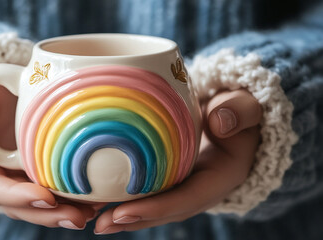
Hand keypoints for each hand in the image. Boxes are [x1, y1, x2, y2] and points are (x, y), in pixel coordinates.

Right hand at [0, 84, 100, 229]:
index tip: (46, 196)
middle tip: (77, 217)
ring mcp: (23, 176)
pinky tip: (95, 198)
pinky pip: (56, 188)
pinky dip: (73, 196)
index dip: (19, 197)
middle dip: (48, 215)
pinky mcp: (41, 169)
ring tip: (92, 212)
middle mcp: (2, 177)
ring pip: (41, 203)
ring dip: (65, 212)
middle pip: (22, 205)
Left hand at [94, 89, 262, 234]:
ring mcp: (185, 185)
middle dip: (133, 219)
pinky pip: (148, 190)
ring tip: (93, 219)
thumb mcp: (246, 108)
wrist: (233, 117)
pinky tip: (99, 197)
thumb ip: (239, 112)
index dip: (157, 208)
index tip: (124, 212)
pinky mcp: (172, 178)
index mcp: (220, 177)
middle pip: (165, 210)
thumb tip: (220, 122)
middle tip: (101, 224)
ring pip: (154, 204)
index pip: (188, 198)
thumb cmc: (239, 112)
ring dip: (124, 215)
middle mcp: (201, 188)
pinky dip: (124, 196)